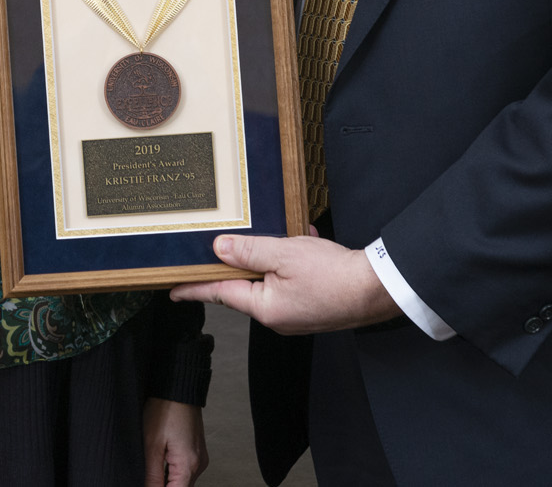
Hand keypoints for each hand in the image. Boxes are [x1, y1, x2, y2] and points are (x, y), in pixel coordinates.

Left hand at [143, 397, 207, 485]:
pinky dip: (173, 471)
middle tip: (149, 474)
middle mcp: (198, 464)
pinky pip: (186, 470)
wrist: (177, 387)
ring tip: (153, 464)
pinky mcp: (197, 451)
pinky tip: (161, 461)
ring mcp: (200, 458)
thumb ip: (152, 475)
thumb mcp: (151, 445)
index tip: (148, 483)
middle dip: (162, 486)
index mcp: (188, 465)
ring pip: (183, 481)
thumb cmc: (164, 409)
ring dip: (168, 480)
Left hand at [170, 229, 400, 333]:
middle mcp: (279, 316)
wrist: (380, 287)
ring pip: (271, 279)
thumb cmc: (335, 276)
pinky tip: (303, 239)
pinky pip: (293, 279)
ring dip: (270, 256)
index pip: (220, 294)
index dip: (195, 288)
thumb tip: (219, 248)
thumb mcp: (284, 254)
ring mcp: (298, 312)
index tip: (172, 290)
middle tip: (220, 247)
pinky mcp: (314, 304)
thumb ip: (249, 250)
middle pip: (245, 286)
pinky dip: (293, 259)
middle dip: (239, 262)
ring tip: (273, 236)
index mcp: (265, 308)